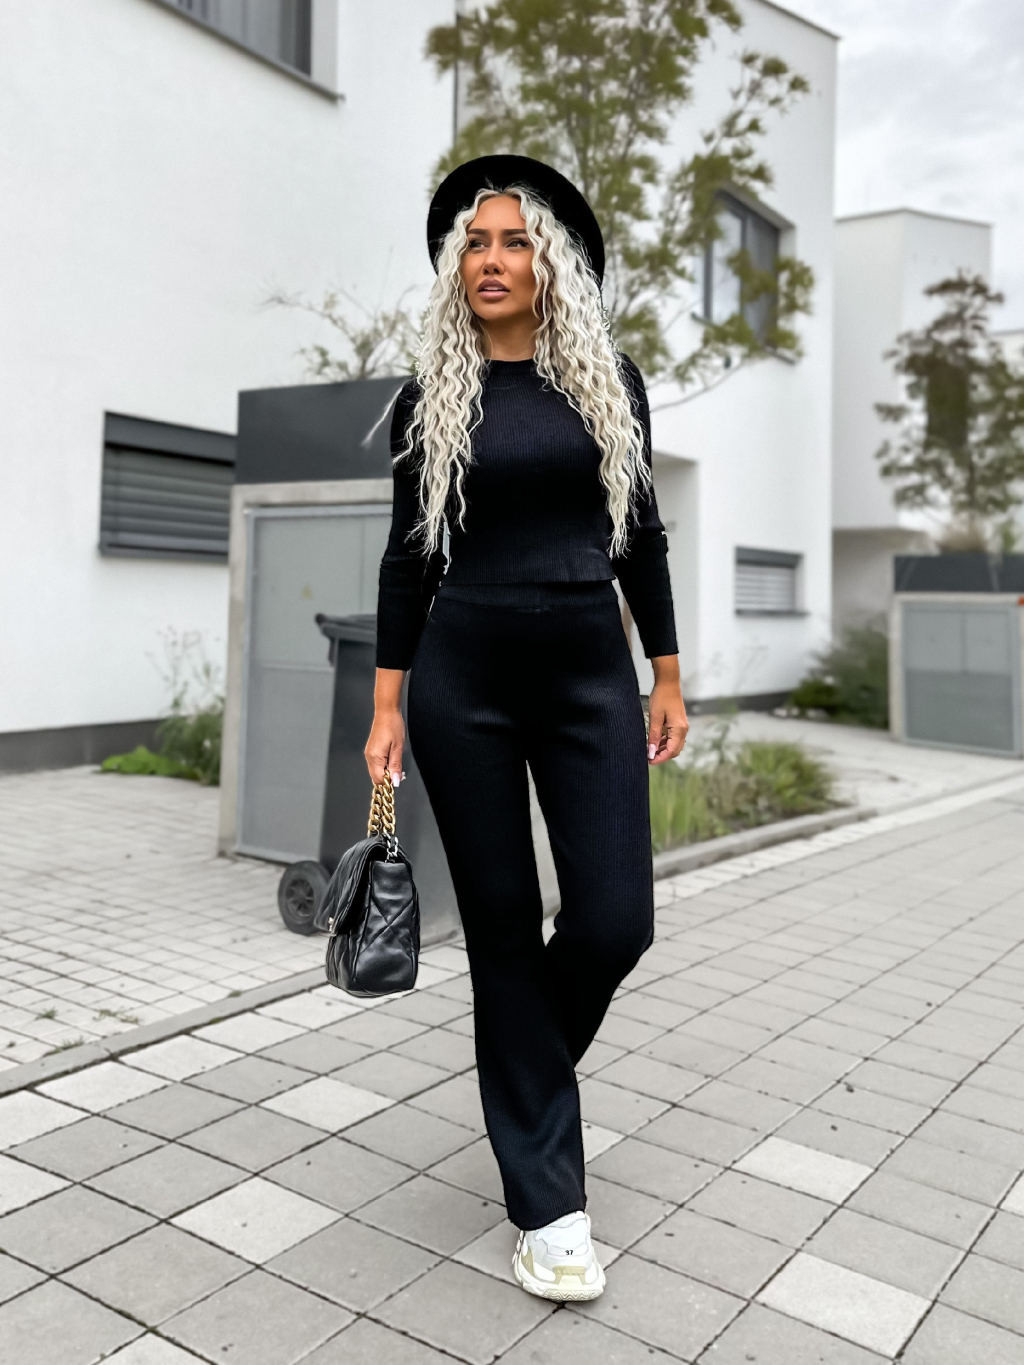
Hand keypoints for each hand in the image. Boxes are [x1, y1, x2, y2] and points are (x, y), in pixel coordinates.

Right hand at [364, 668, 406, 785]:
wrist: (386, 712)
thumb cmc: (393, 726)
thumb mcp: (398, 748)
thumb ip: (396, 766)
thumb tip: (395, 782)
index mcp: (375, 757)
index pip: (379, 779)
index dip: (389, 782)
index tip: (399, 778)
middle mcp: (369, 757)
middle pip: (376, 777)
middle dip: (387, 779)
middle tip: (400, 772)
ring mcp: (369, 754)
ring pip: (375, 771)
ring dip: (386, 772)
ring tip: (397, 764)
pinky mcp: (371, 750)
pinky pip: (375, 764)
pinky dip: (383, 766)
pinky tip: (392, 760)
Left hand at [647, 656, 688, 764]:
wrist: (668, 683)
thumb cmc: (661, 697)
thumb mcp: (655, 718)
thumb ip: (654, 736)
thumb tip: (651, 752)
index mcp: (679, 729)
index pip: (671, 751)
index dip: (660, 758)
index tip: (649, 761)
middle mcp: (683, 730)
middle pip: (675, 750)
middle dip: (662, 756)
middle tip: (648, 758)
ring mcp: (682, 726)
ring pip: (674, 745)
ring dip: (663, 749)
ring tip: (649, 750)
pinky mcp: (679, 723)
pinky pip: (673, 738)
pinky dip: (665, 742)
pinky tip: (654, 742)